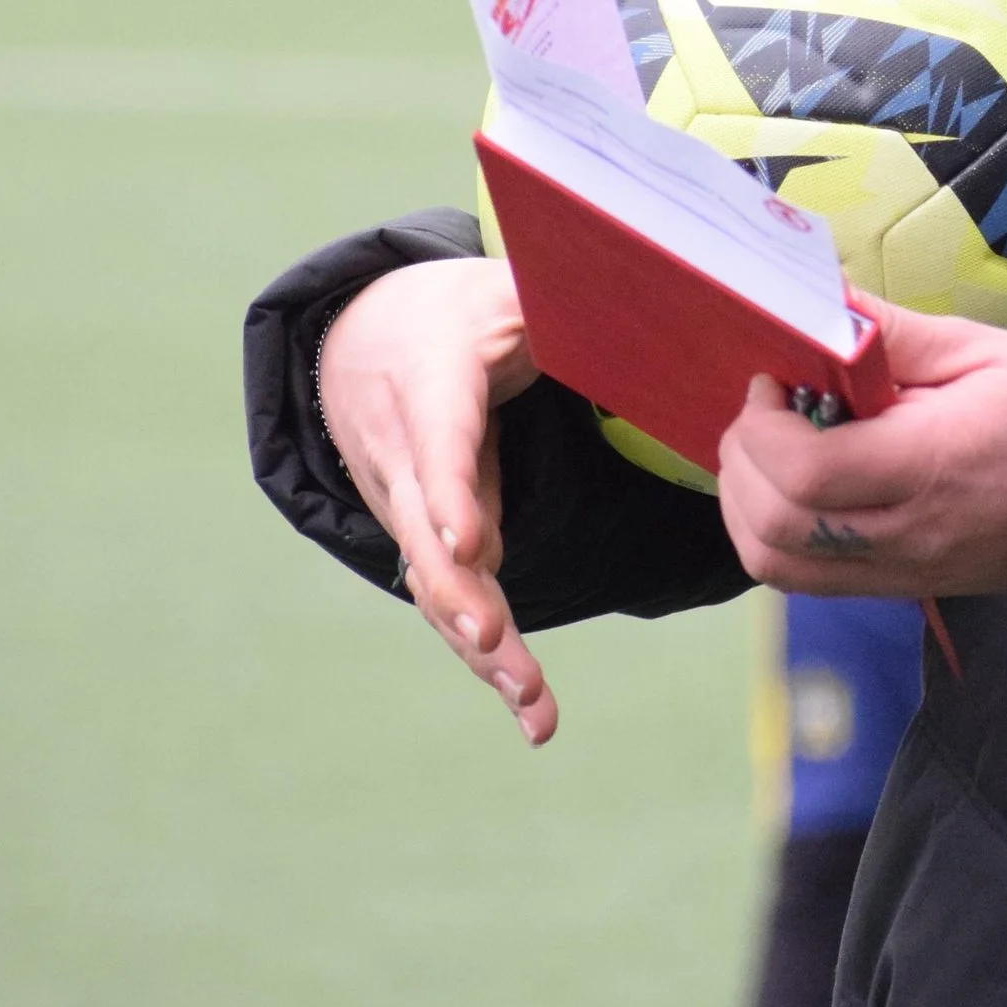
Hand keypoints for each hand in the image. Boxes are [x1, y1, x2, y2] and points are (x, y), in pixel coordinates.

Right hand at [318, 259, 555, 742]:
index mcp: (428, 380)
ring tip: (534, 706)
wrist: (364, 338)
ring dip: (482, 650)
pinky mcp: (426, 543)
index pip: (438, 439)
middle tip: (495, 648)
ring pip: (436, 585)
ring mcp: (407, 505)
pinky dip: (486, 659)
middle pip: (426, 535)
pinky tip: (533, 715)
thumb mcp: (504, 291)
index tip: (470, 547)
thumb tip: (643, 295)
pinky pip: (450, 603)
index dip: (451, 495)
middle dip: (461, 597)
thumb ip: (557, 306)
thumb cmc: (455, 314)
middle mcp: (405, 454)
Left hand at [717, 303, 1006, 604]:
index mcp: (930, 465)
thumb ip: (889, 333)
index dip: (763, 428)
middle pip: (776, 528)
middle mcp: (907, 534)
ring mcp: (900, 572)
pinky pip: (807, 580)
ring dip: (745, 507)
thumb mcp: (976, 350)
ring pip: (778, 567)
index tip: (772, 382)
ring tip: (764, 452)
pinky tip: (789, 491)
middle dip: (742, 463)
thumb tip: (817, 299)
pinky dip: (774, 537)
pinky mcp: (898, 590)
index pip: (808, 472)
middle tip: (759, 412)